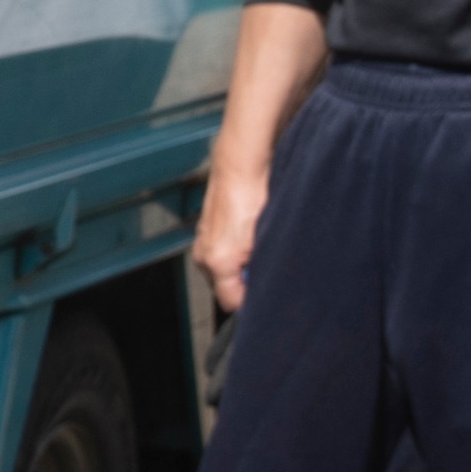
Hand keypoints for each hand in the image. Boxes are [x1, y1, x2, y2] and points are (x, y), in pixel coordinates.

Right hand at [195, 146, 266, 316]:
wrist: (239, 169)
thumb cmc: (251, 199)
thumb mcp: (261, 243)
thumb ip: (256, 273)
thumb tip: (255, 294)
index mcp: (215, 264)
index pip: (231, 303)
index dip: (251, 299)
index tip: (267, 290)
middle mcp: (203, 257)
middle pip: (226, 286)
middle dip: (246, 279)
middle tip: (266, 260)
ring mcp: (203, 243)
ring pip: (226, 269)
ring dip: (243, 263)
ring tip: (259, 242)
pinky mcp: (207, 232)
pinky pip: (223, 252)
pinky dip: (237, 248)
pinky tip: (251, 232)